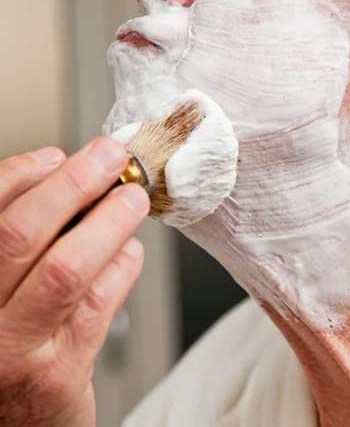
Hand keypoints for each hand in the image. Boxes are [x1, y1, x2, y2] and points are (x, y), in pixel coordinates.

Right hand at [0, 138, 148, 426]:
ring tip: (132, 199)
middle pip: (21, 234)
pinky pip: (97, 306)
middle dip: (74, 184)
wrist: (15, 424)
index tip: (59, 155)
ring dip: (108, 222)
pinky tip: (130, 251)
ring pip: (66, 269)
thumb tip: (57, 168)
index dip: (22, 173)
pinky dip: (121, 267)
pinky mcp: (56, 376)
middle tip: (111, 158)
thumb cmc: (10, 339)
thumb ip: (21, 231)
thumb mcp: (1, 282)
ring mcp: (13, 351)